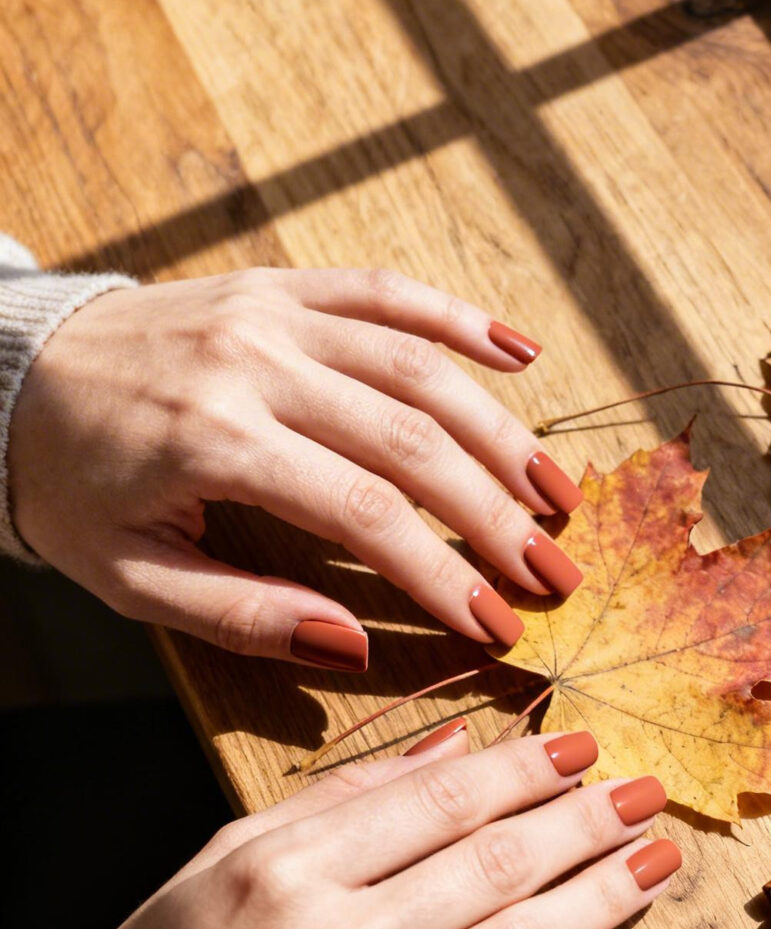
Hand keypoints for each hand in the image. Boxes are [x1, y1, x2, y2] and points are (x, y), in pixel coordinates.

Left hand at [8, 267, 586, 667]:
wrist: (13, 376)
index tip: (498, 628)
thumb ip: (243, 615)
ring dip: (501, 431)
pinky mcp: (280, 284)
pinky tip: (523, 356)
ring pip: (417, 365)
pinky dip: (460, 318)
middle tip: (552, 575)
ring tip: (558, 495)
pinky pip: (386, 289)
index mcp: (214, 442)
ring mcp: (272, 313)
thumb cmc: (75, 489)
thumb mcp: (133, 579)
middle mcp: (255, 363)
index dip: (442, 573)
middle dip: (495, 516)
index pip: (364, 513)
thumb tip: (354, 644)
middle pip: (411, 440)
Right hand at [79, 727, 676, 928]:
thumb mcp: (230, 857)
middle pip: (494, 867)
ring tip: (659, 860)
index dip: (525, 769)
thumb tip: (455, 747)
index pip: (438, 802)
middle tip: (647, 794)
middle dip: (586, 823)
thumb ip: (343, 801)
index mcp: (285, 868)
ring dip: (603, 898)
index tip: (584, 747)